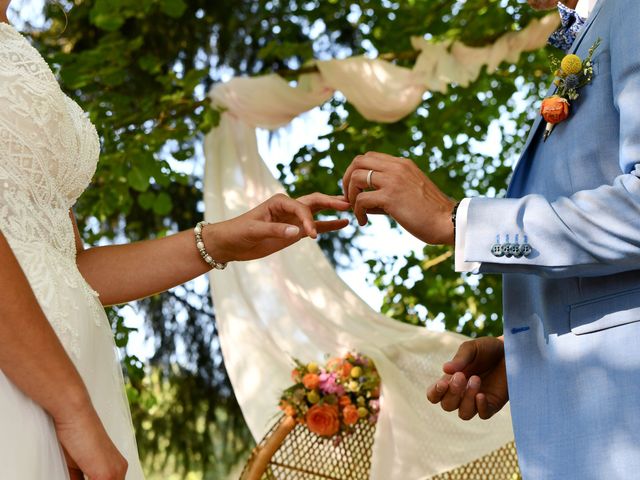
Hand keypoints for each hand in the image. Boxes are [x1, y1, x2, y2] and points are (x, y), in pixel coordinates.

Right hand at [54, 402, 127, 479]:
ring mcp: (115, 473)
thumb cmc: (73, 435)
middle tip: (76, 478)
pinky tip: (72, 479)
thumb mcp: (76, 466)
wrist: (75, 414)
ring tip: (74, 476)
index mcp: (116, 468)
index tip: (81, 479)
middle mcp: (120, 470)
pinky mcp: (106, 474)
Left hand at [207, 193, 349, 262]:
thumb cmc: (238, 232)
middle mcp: (288, 207)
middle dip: (331, 202)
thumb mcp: (254, 230)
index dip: (309, 220)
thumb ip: (275, 230)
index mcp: (279, 201)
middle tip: (348, 203)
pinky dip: (329, 225)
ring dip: (333, 210)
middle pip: (315, 201)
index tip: (312, 235)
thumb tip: (298, 232)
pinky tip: (343, 223)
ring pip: (318, 212)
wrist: (230, 244)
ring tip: (350, 209)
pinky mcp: (294, 232)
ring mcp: (293, 219)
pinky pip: (315, 227)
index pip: (301, 207)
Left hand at [342, 152, 455, 244]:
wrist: (448, 221)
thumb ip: (387, 191)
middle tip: (348, 198)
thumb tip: (361, 202)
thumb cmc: (429, 212)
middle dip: (347, 179)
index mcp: (402, 164)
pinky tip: (363, 221)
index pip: (369, 157)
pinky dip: (357, 211)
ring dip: (351, 195)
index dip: (356, 171)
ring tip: (357, 210)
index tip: (356, 189)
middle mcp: (397, 167)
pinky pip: (361, 199)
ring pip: (356, 177)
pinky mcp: (390, 196)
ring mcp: (393, 180)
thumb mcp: (408, 192)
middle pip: (358, 161)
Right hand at [426, 336, 507, 419]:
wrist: (511, 351)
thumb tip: (445, 369)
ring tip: (476, 379)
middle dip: (453, 392)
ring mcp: (477, 401)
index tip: (442, 383)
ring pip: (464, 413)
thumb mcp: (471, 349)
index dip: (435, 393)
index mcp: (451, 380)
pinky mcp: (493, 404)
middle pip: (447, 405)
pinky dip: (480, 407)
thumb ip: (459, 359)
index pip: (435, 395)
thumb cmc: (488, 349)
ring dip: (467, 399)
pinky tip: (482, 394)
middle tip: (462, 376)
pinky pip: (483, 415)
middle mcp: (462, 393)